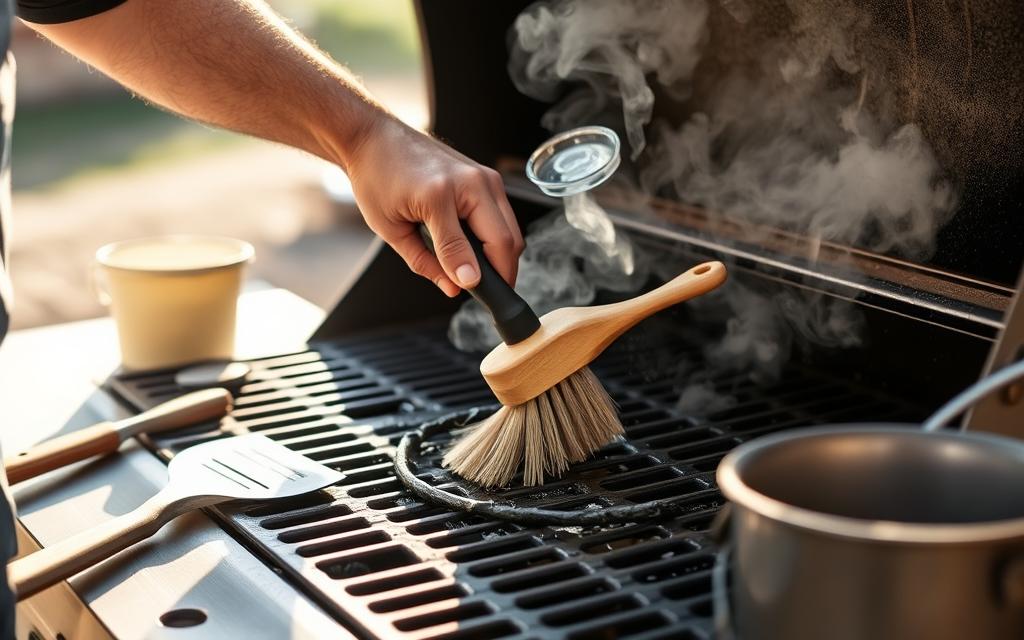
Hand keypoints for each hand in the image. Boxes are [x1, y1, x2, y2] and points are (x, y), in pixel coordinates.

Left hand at [344, 117, 523, 296]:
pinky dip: (497, 238)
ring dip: (502, 256)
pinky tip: (477, 248)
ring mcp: (485, 176)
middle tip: (486, 292)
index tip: (476, 296)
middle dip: (501, 273)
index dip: (479, 281)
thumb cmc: (377, 179)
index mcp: (441, 195)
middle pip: (507, 242)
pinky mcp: (487, 176)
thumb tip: (456, 287)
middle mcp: (472, 181)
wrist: (376, 139)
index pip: (472, 251)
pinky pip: (504, 217)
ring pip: (512, 231)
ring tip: (479, 271)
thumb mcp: (392, 230)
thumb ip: (426, 263)